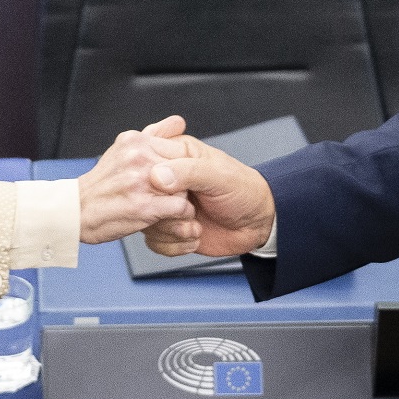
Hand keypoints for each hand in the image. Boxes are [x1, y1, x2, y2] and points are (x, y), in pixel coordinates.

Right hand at [77, 117, 196, 242]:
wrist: (75, 212)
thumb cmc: (101, 184)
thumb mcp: (124, 149)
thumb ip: (154, 134)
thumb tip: (179, 121)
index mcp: (135, 140)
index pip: (182, 147)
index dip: (183, 166)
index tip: (176, 178)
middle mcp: (138, 157)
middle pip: (185, 167)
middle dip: (183, 182)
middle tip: (171, 193)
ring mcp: (140, 181)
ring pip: (186, 187)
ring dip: (181, 199)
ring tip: (165, 205)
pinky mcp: (143, 206)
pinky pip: (182, 208)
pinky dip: (180, 216)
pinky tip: (167, 216)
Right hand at [143, 137, 274, 257]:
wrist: (257, 224)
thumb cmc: (244, 191)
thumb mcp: (218, 175)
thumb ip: (188, 172)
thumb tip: (156, 176)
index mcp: (176, 154)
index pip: (144, 160)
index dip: (154, 180)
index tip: (175, 192)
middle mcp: (166, 179)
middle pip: (140, 196)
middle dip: (165, 211)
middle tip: (189, 211)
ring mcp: (165, 205)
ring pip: (145, 222)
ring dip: (173, 230)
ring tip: (195, 225)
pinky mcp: (167, 228)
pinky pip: (153, 241)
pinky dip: (175, 245)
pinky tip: (194, 236)